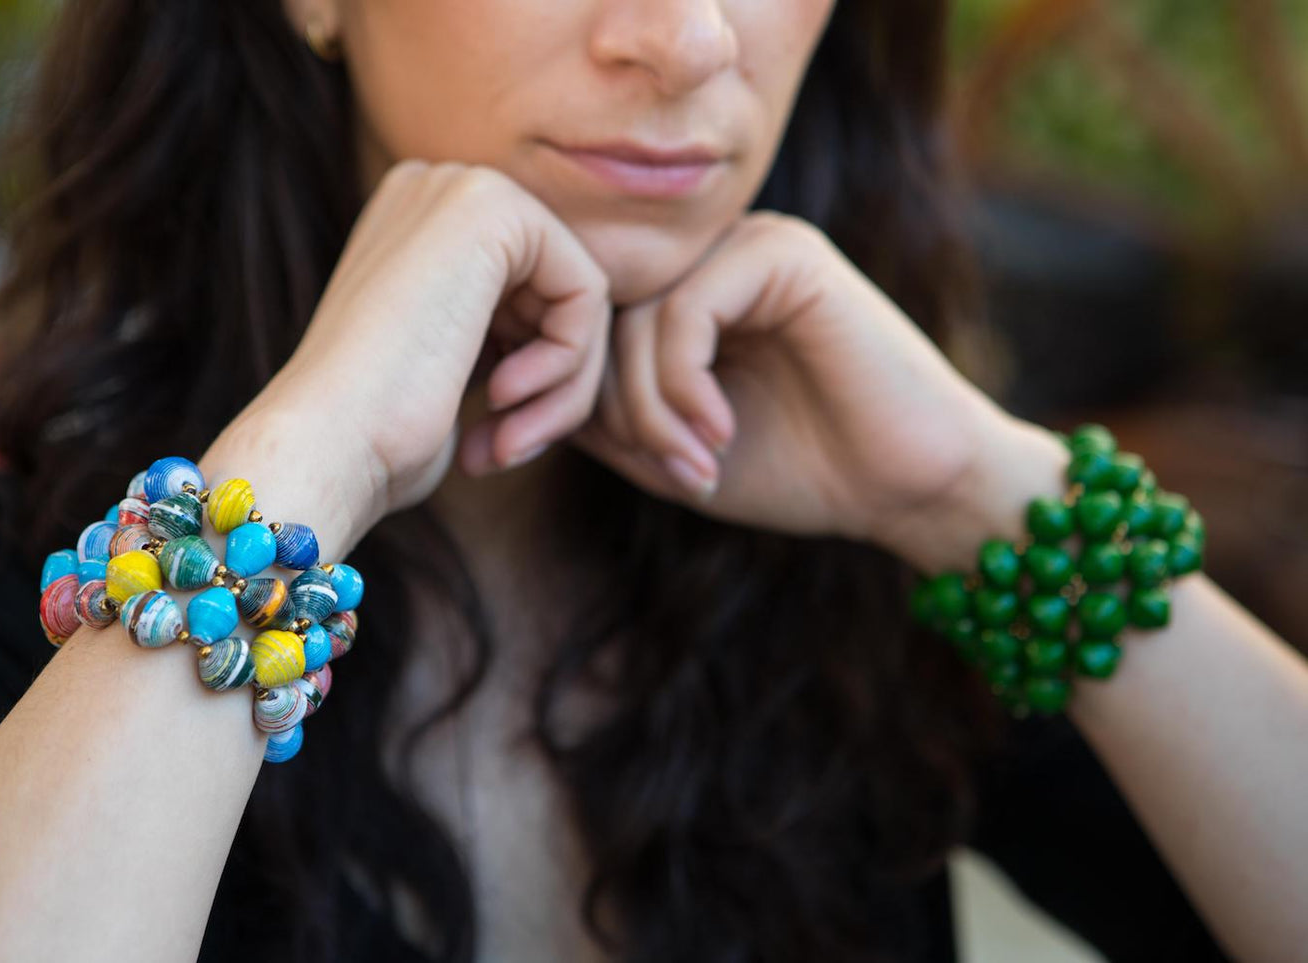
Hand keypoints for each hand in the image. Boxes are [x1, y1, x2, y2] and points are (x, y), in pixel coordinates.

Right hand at [213, 160, 613, 561]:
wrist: (325, 445)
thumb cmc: (374, 437)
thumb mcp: (444, 371)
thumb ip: (496, 332)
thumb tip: (562, 333)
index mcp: (414, 226)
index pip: (529, 297)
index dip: (529, 377)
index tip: (496, 441)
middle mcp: (435, 191)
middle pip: (558, 293)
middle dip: (553, 385)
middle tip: (508, 449)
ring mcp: (461, 190)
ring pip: (579, 298)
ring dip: (560, 391)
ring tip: (507, 444)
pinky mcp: (495, 208)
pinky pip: (588, 292)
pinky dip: (567, 367)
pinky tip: (502, 401)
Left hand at [547, 210, 1016, 555]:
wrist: (908, 486)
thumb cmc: (797, 470)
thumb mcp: (665, 451)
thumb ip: (598, 418)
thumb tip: (506, 404)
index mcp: (678, 296)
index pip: (578, 328)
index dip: (553, 392)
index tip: (524, 456)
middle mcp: (706, 260)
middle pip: (597, 319)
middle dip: (603, 406)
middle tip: (658, 469)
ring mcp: (746, 247)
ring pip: (634, 317)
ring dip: (648, 407)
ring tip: (691, 466)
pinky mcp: (784, 255)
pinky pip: (685, 310)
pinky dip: (683, 383)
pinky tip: (717, 432)